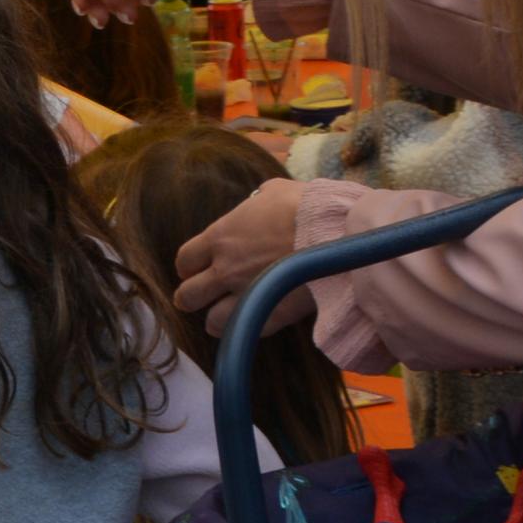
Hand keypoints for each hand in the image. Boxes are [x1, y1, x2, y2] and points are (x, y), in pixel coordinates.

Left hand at [170, 180, 308, 327]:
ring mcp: (246, 296)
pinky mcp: (269, 316)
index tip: (199, 268)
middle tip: (204, 297)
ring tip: (228, 316)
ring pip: (212, 322)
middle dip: (193, 297)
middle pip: (187, 296)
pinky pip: (245, 331)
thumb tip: (257, 203)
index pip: (184, 260)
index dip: (190, 266)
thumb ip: (256, 202)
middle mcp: (225, 270)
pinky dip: (247, 328)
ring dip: (217, 320)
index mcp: (221, 238)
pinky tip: (255, 320)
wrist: (337, 234)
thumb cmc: (307, 207)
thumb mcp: (274, 192)